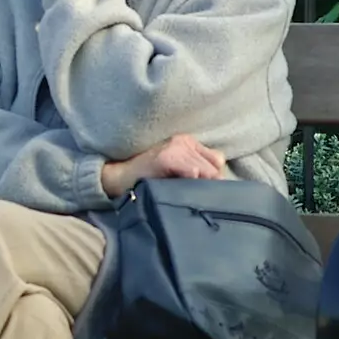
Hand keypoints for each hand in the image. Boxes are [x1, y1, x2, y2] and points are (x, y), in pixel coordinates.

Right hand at [100, 134, 227, 198]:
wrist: (119, 177)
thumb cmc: (147, 177)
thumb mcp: (175, 170)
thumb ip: (195, 171)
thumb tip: (218, 183)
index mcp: (187, 143)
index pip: (217, 159)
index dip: (215, 176)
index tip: (207, 189)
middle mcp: (183, 142)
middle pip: (214, 166)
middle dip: (210, 183)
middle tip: (202, 196)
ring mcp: (174, 148)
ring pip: (204, 170)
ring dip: (201, 184)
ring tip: (191, 194)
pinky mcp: (166, 157)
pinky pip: (191, 170)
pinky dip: (192, 179)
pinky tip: (185, 185)